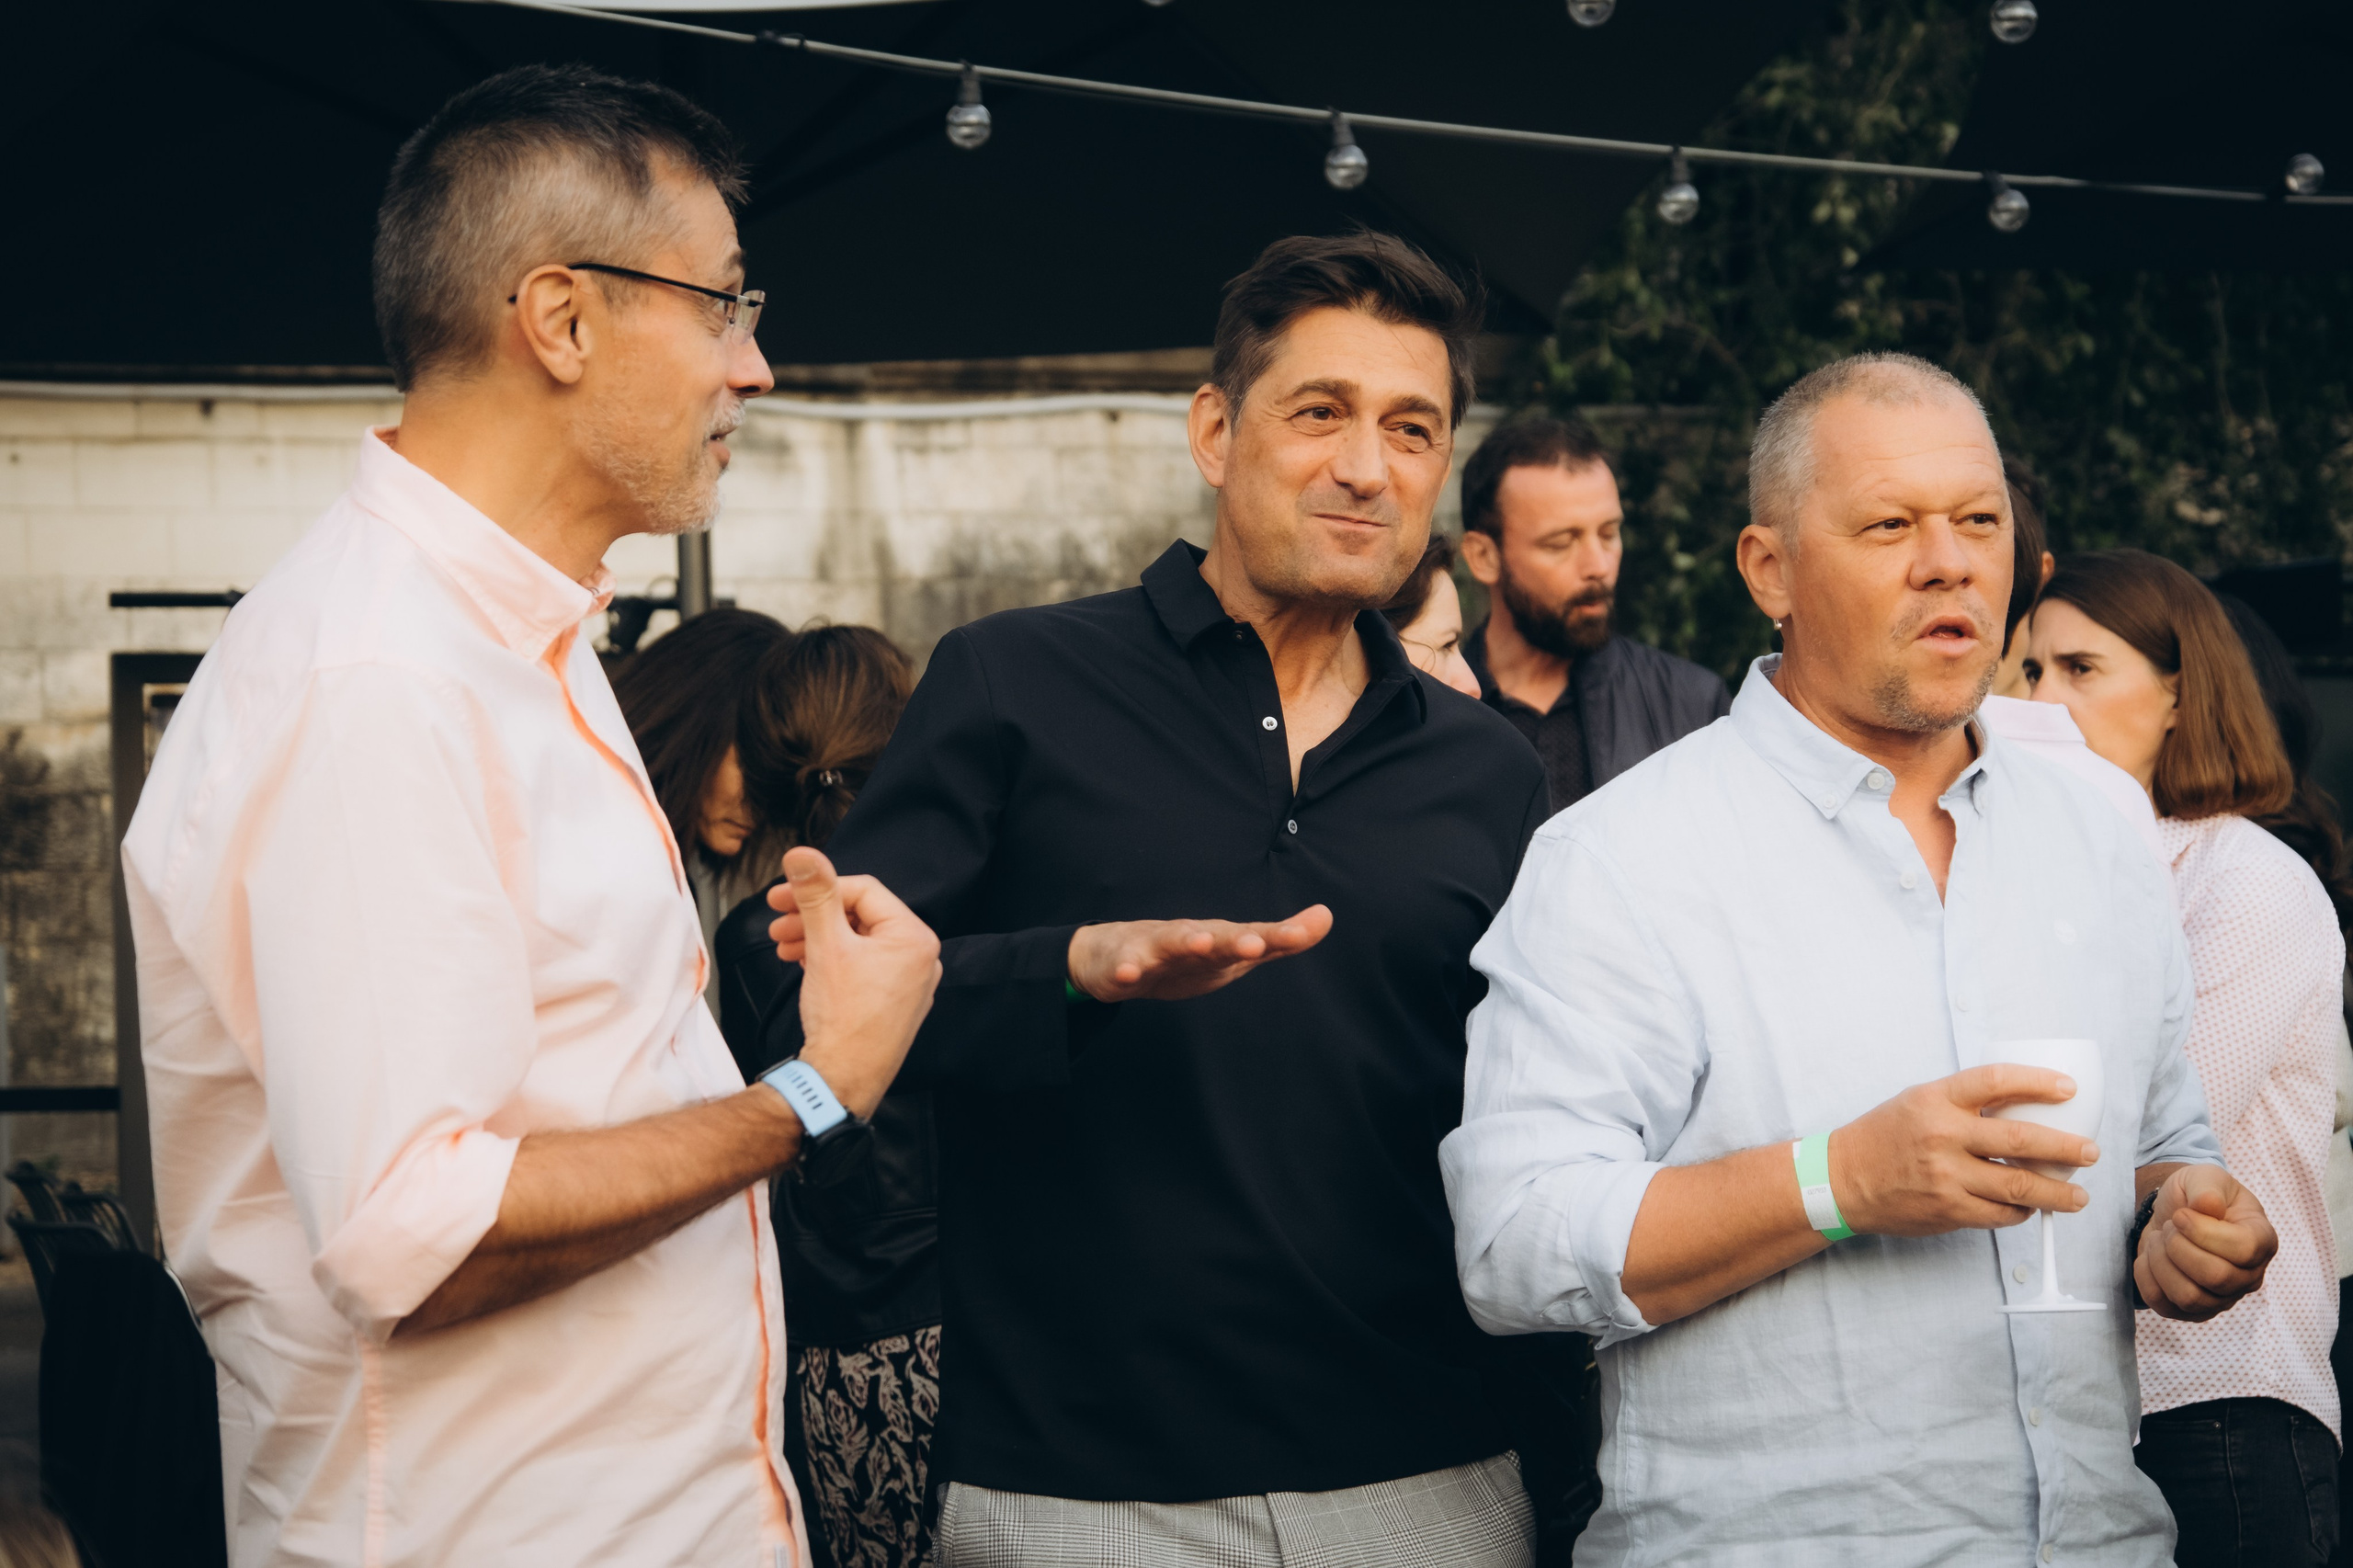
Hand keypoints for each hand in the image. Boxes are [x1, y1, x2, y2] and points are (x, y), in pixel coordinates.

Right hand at [769, 848, 939, 1119]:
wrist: (840, 1081)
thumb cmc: (842, 1019)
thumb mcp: (826, 945)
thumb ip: (815, 895)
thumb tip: (802, 853)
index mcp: (914, 938)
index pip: (863, 891)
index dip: (817, 889)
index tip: (780, 896)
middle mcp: (920, 959)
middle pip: (859, 916)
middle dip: (813, 915)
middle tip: (776, 921)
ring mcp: (907, 984)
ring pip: (856, 942)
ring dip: (816, 937)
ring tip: (782, 946)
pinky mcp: (891, 1004)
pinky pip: (860, 967)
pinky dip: (830, 960)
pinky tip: (802, 962)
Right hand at [1066, 906, 1333, 1001]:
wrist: (1112, 955)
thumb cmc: (1183, 954)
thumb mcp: (1234, 951)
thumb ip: (1279, 940)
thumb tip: (1326, 916)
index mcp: (1218, 938)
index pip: (1253, 937)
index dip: (1277, 938)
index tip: (1303, 934)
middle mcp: (1189, 937)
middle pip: (1215, 936)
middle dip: (1235, 940)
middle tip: (1254, 944)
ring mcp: (1153, 949)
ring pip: (1170, 943)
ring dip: (1186, 942)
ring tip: (1201, 944)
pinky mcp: (1122, 964)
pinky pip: (1124, 968)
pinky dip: (1126, 970)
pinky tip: (1129, 974)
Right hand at [1829, 1064, 2100, 1236]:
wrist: (1844, 1179)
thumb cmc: (1885, 1135)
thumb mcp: (1918, 1102)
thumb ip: (1964, 1102)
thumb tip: (2023, 1107)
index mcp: (1936, 1100)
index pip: (1996, 1081)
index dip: (2038, 1082)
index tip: (2069, 1089)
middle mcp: (1943, 1136)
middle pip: (2022, 1140)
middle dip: (2066, 1148)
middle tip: (2090, 1152)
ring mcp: (1946, 1177)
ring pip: (2019, 1186)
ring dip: (2058, 1193)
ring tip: (2078, 1197)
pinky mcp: (1948, 1210)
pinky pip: (2000, 1214)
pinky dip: (2021, 1212)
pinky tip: (2030, 1209)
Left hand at [2134, 1165, 2275, 1321]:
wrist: (2174, 1216)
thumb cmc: (2197, 1197)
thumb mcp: (2204, 1176)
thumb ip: (2207, 1186)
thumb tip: (2209, 1206)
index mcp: (2262, 1240)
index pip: (2243, 1249)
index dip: (2202, 1231)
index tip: (2181, 1214)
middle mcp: (2249, 1276)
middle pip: (2215, 1277)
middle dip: (2178, 1245)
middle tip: (2170, 1226)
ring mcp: (2223, 1298)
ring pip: (2189, 1296)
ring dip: (2161, 1262)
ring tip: (2160, 1240)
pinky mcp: (2193, 1311)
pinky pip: (2164, 1305)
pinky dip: (2147, 1277)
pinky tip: (2151, 1256)